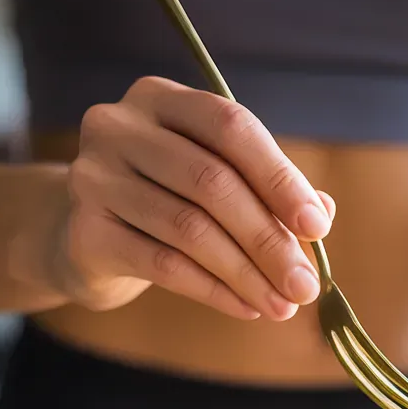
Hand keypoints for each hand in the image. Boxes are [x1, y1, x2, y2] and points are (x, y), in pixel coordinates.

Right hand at [46, 77, 335, 318]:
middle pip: (212, 183)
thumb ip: (267, 191)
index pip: (230, 128)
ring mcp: (94, 177)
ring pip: (189, 229)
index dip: (279, 178)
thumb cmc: (168, 203)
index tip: (317, 227)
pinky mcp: (86, 231)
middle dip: (268, 240)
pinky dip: (214, 291)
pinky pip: (163, 265)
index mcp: (161, 100)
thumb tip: (321, 214)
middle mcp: (119, 126)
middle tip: (305, 286)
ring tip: (283, 305)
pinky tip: (246, 308)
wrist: (89, 239)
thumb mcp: (217, 185)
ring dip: (246, 274)